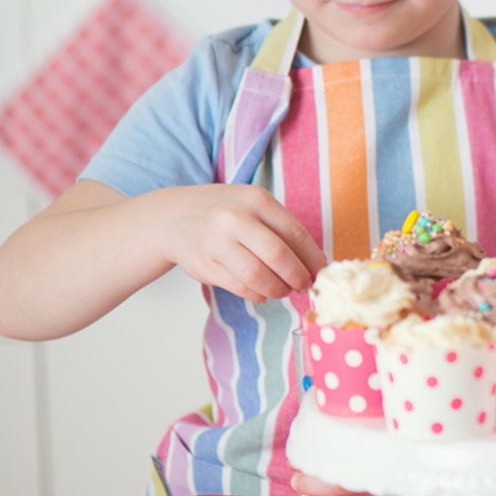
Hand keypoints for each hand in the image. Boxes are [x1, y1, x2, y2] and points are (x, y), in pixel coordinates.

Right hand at [157, 184, 326, 303]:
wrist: (174, 217)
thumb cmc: (225, 212)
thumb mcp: (253, 206)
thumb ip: (281, 229)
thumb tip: (314, 264)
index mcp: (256, 200)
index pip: (295, 233)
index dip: (312, 258)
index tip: (321, 271)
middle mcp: (235, 219)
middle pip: (278, 256)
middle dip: (297, 276)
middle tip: (304, 286)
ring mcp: (217, 242)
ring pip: (258, 276)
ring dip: (278, 289)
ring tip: (284, 290)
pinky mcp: (205, 265)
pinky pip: (239, 287)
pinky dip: (257, 294)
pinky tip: (263, 293)